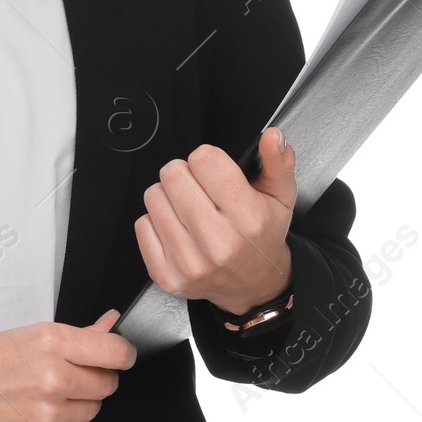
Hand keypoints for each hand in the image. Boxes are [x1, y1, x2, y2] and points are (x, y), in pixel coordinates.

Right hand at [0, 309, 135, 421]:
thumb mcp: (22, 335)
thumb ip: (75, 335)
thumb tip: (110, 327)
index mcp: (50, 342)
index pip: (116, 353)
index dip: (121, 355)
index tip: (118, 356)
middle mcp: (54, 378)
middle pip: (108, 384)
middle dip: (94, 378)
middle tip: (66, 373)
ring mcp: (48, 415)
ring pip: (91, 411)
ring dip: (76, 403)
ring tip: (40, 393)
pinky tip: (30, 413)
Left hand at [134, 127, 295, 316]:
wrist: (253, 285)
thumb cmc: (262, 236)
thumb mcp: (280, 196)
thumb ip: (277, 162)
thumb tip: (273, 137)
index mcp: (249, 219)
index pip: (203, 160)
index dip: (207, 159)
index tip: (214, 172)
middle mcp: (218, 244)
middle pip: (173, 175)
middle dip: (184, 175)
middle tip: (199, 190)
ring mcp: (190, 263)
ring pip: (154, 196)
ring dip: (169, 197)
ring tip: (190, 210)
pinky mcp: (167, 275)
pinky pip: (141, 224)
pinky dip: (156, 222)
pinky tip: (178, 229)